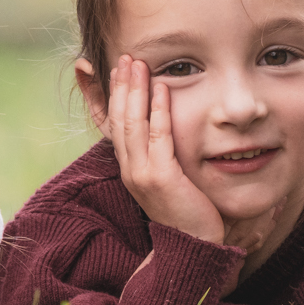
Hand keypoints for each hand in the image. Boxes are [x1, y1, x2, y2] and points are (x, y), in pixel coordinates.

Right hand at [106, 56, 225, 246]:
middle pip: (118, 118)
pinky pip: (157, 136)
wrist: (193, 246)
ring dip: (135, 90)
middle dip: (121, 85)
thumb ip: (164, 154)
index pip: (112, 125)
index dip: (110, 96)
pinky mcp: (159, 178)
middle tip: (125, 58)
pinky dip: (158, 109)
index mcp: (129, 168)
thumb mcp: (169, 179)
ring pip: (132, 123)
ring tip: (138, 64)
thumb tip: (167, 134)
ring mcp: (141, 174)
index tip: (111, 71)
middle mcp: (129, 169)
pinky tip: (162, 88)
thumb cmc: (187, 212)